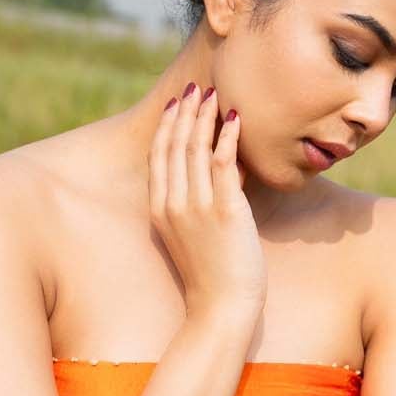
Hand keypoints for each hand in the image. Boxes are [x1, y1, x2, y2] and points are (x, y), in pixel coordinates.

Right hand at [150, 85, 266, 318]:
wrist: (222, 308)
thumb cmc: (211, 275)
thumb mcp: (190, 234)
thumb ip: (193, 203)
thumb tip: (215, 170)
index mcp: (159, 209)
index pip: (159, 155)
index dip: (169, 124)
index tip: (179, 102)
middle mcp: (173, 204)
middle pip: (175, 145)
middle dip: (186, 112)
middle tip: (200, 88)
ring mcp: (197, 207)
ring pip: (196, 148)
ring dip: (206, 117)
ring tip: (217, 95)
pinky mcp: (225, 211)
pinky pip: (223, 163)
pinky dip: (228, 137)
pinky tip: (236, 119)